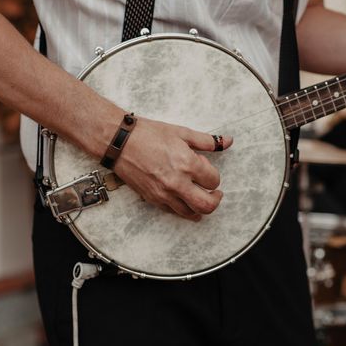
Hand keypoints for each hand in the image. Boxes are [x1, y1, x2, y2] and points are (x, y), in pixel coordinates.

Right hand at [113, 117, 232, 220]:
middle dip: (215, 200)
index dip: (213, 175)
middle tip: (215, 193)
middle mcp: (177, 183)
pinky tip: (183, 199)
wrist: (119, 142)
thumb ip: (207, 141)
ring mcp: (164, 194)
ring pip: (191, 213)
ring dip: (200, 208)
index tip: (206, 168)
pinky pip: (173, 212)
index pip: (213, 180)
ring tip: (199, 196)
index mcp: (187, 164)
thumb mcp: (181, 132)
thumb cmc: (148, 134)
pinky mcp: (152, 199)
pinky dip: (183, 209)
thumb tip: (227, 141)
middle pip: (207, 205)